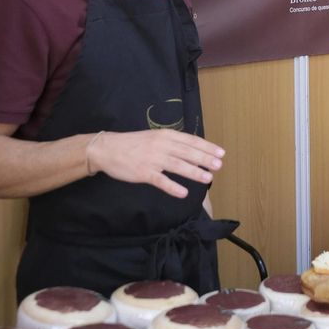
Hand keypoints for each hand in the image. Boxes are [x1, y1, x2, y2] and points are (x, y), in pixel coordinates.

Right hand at [88, 129, 224, 198]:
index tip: (220, 152)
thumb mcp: (154, 137)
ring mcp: (152, 159)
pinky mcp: (143, 172)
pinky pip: (161, 180)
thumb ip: (171, 143)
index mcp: (165, 135)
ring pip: (177, 165)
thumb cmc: (133, 144)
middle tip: (219, 165)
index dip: (206, 147)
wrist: (108, 148)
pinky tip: (184, 193)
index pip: (190, 140)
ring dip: (194, 172)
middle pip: (187, 152)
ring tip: (208, 178)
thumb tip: (191, 150)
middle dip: (205, 159)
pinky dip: (172, 187)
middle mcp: (161, 145)